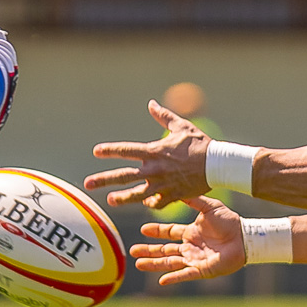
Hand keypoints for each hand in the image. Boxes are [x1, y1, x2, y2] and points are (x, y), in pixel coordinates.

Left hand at [85, 101, 212, 209]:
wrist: (218, 164)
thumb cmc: (200, 144)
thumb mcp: (181, 127)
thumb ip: (163, 116)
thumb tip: (151, 104)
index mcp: (154, 151)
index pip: (126, 151)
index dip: (110, 151)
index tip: (96, 152)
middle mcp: (154, 169)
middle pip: (124, 176)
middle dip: (104, 180)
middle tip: (88, 184)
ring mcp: (162, 184)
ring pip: (137, 194)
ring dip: (122, 198)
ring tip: (110, 200)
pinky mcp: (172, 196)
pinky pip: (157, 203)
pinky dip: (150, 203)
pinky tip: (145, 203)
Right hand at [130, 197, 245, 285]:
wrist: (245, 236)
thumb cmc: (230, 221)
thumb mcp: (209, 206)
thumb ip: (193, 200)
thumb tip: (176, 190)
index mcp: (190, 233)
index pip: (168, 233)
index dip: (155, 232)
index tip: (142, 230)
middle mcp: (190, 247)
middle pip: (164, 250)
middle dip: (148, 251)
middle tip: (132, 251)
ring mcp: (195, 259)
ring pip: (169, 263)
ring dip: (154, 264)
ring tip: (138, 264)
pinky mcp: (202, 270)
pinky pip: (185, 274)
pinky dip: (174, 277)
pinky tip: (161, 281)